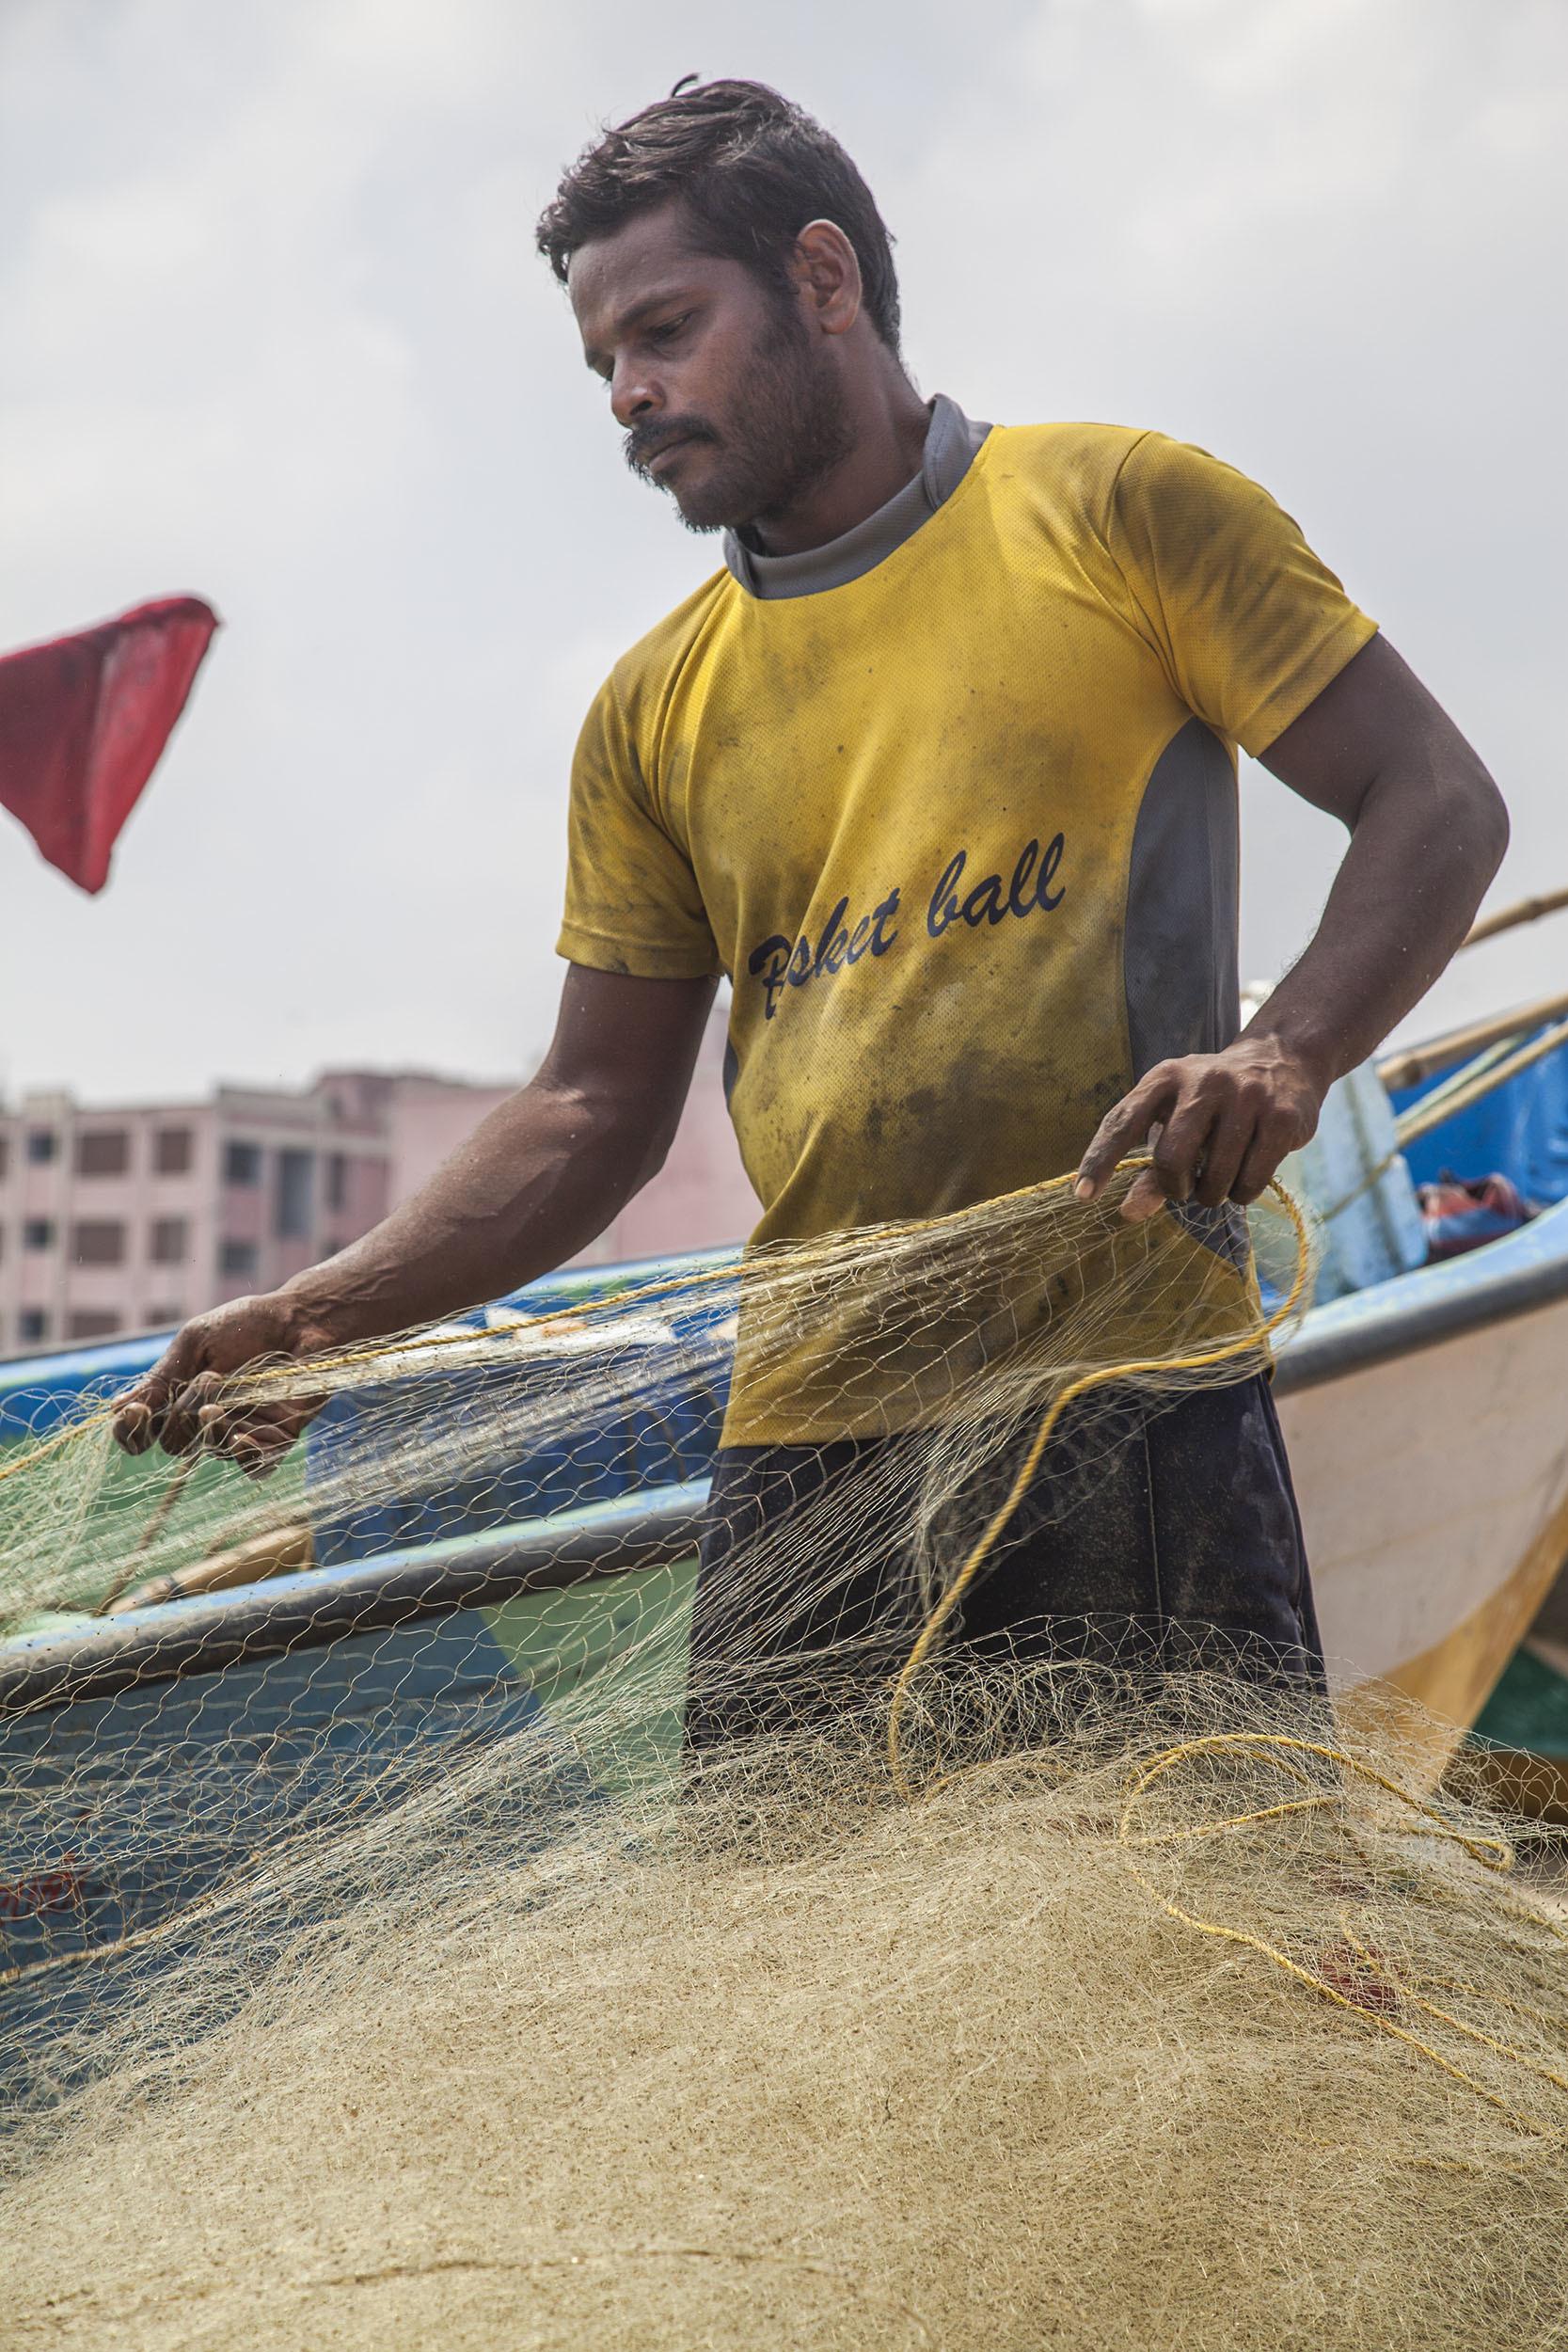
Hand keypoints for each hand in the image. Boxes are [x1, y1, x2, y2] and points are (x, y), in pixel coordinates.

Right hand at [112, 1289, 341, 1475]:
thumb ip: (162, 1377)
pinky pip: (252, 1465)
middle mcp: (205, 1421)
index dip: (130, 1431)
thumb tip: (116, 1408)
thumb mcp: (196, 1343)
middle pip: (173, 1442)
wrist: (303, 1320)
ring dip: (210, 1427)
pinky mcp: (274, 1440)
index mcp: (178, 1399)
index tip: (134, 1411)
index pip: (141, 1432)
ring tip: (221, 1401)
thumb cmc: (249, 1325)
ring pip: (209, 1451)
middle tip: (210, 1377)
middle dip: (182, 1413)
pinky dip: (243, 1454)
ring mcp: (239, 1432)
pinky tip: (241, 1436)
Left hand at [1075, 1034, 1327, 1221]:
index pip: (1123, 1121)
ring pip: (1215, 1177)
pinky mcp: (1281, 1118)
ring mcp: (1246, 1097)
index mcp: (1165, 1077)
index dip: (1100, 1160)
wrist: (1282, 1060)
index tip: (1083, 1195)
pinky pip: (1250, 1181)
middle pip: (1171, 1158)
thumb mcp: (1177, 1121)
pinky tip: (1243, 1180)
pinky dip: (1242, 1194)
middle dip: (1175, 1188)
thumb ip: (1150, 1167)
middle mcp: (1204, 1081)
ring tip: (1218, 1181)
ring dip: (1212, 1195)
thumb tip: (1129, 1213)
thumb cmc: (1212, 1102)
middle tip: (1184, 1189)